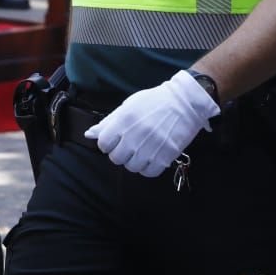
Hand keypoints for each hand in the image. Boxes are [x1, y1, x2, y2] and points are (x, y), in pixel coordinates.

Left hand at [85, 69, 219, 176]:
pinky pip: (149, 173)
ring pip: (132, 167)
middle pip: (116, 158)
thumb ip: (109, 121)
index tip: (117, 140)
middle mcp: (135, 135)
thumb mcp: (129, 106)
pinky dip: (149, 167)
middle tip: (131, 145)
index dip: (109, 143)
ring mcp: (150, 147)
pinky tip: (153, 156)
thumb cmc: (155, 102)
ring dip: (135, 161)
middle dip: (121, 153)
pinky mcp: (165, 156)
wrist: (185, 102)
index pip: (103, 144)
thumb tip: (89, 134)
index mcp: (124, 120)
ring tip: (144, 149)